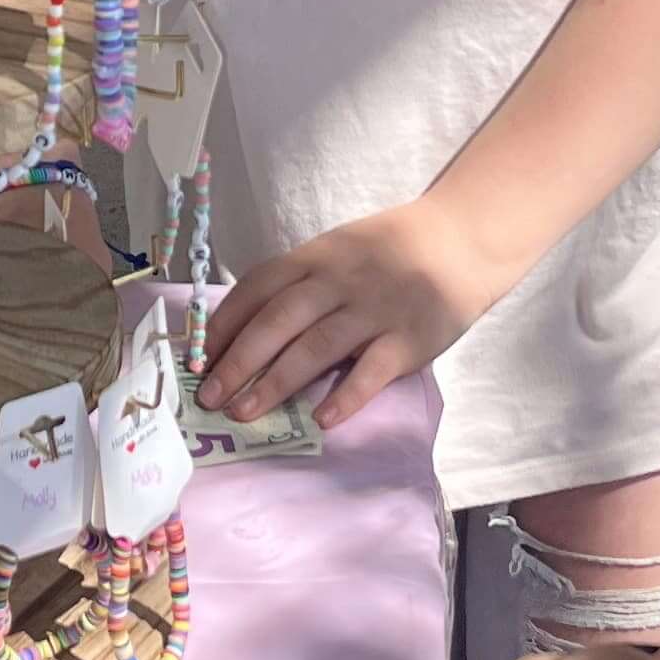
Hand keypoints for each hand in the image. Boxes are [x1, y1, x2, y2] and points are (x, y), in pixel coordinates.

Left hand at [196, 193, 505, 433]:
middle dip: (239, 361)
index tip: (196, 359)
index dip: (224, 324)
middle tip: (210, 397)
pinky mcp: (408, 339)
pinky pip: (372, 372)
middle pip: (279, 321)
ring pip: (316, 348)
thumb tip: (243, 330)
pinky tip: (320, 420)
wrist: (462, 239)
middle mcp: (340, 281)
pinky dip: (345, 396)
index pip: (259, 288)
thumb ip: (299, 282)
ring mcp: (375, 310)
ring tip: (245, 412)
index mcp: (317, 257)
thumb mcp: (338, 249)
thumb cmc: (390, 250)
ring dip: (276, 383)